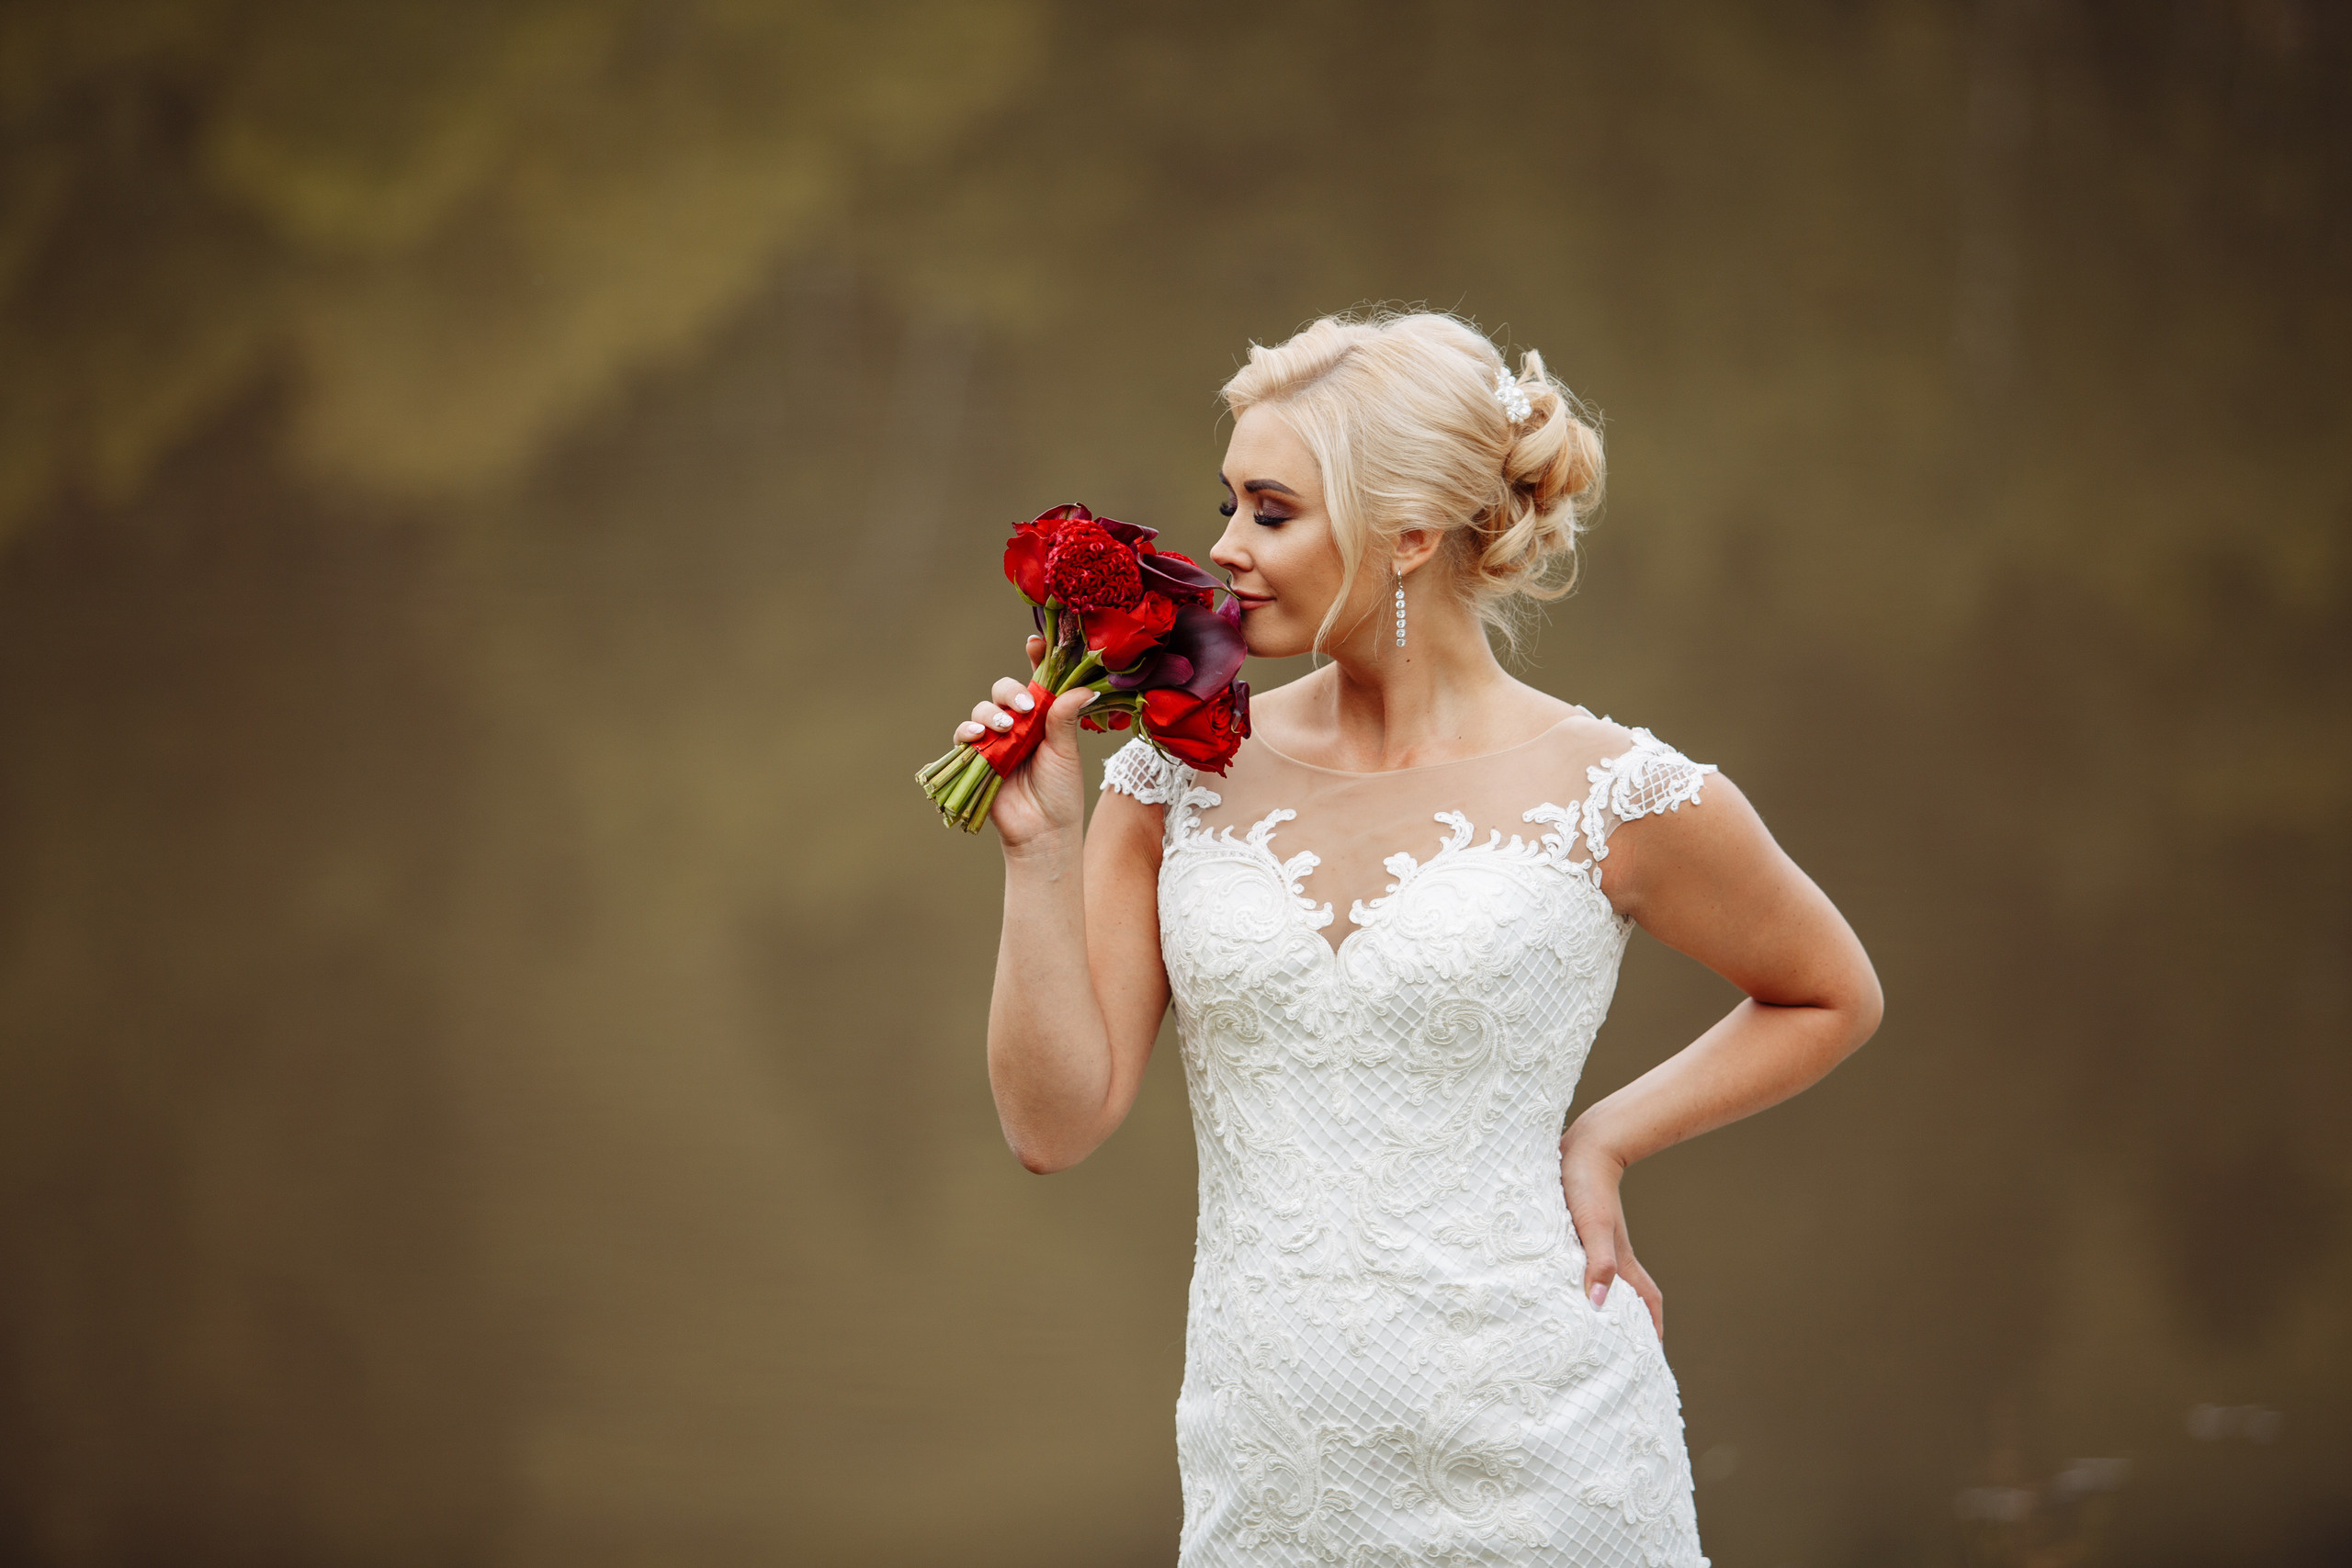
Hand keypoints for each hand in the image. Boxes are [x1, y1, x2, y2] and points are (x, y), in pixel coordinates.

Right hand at [950, 634, 1094, 852]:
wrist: (1042, 832)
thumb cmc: (1060, 793)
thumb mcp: (1066, 752)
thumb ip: (1066, 718)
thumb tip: (1084, 686)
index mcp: (1044, 719)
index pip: (1037, 681)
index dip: (1035, 658)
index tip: (1034, 643)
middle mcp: (1018, 725)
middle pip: (1003, 690)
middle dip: (1010, 691)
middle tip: (1025, 707)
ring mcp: (996, 741)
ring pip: (982, 709)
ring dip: (990, 713)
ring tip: (1006, 728)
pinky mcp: (977, 758)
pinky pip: (964, 735)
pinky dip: (967, 730)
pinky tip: (978, 736)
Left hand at [1559, 1125, 1664, 1342]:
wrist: (1583, 1146)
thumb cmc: (1586, 1186)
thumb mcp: (1592, 1227)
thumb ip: (1598, 1264)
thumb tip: (1601, 1306)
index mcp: (1621, 1262)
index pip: (1647, 1304)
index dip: (1653, 1330)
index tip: (1649, 1359)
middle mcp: (1612, 1256)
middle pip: (1629, 1299)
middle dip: (1629, 1327)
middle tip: (1617, 1355)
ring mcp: (1597, 1244)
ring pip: (1606, 1283)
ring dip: (1604, 1305)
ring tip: (1589, 1329)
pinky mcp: (1579, 1231)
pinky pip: (1585, 1265)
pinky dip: (1582, 1281)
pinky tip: (1562, 1285)